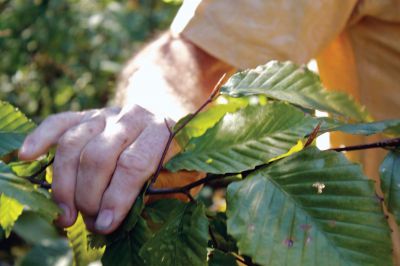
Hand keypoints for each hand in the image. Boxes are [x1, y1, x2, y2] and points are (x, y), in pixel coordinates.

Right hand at [19, 105, 171, 233]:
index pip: (132, 164)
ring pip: (73, 144)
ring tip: (67, 216)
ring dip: (64, 185)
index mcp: (161, 131)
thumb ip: (155, 196)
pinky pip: (59, 123)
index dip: (116, 198)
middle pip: (98, 156)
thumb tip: (110, 220)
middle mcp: (132, 116)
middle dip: (89, 196)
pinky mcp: (87, 115)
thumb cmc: (171, 163)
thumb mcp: (177, 181)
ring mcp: (107, 114)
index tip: (105, 224)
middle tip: (91, 222)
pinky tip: (28, 156)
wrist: (164, 133)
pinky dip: (41, 138)